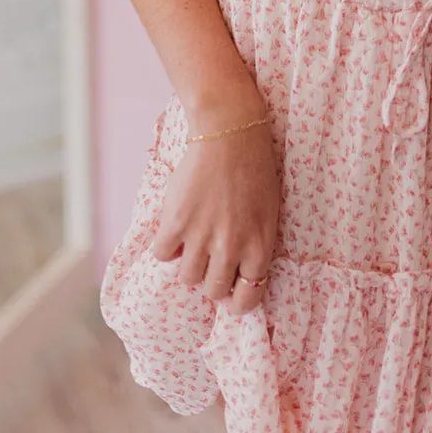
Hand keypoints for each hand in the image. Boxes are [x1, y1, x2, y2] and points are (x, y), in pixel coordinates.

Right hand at [151, 117, 279, 316]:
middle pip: (213, 291)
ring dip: (189, 262)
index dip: (236, 301)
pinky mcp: (176, 222)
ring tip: (193, 239)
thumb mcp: (268, 212)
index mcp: (260, 246)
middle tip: (210, 259)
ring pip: (187, 278)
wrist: (230, 131)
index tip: (230, 295)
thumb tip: (239, 276)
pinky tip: (177, 226)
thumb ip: (254, 246)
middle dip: (211, 279)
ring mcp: (202, 236)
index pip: (247, 298)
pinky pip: (163, 254)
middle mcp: (231, 247)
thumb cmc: (254, 168)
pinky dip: (167, 245)